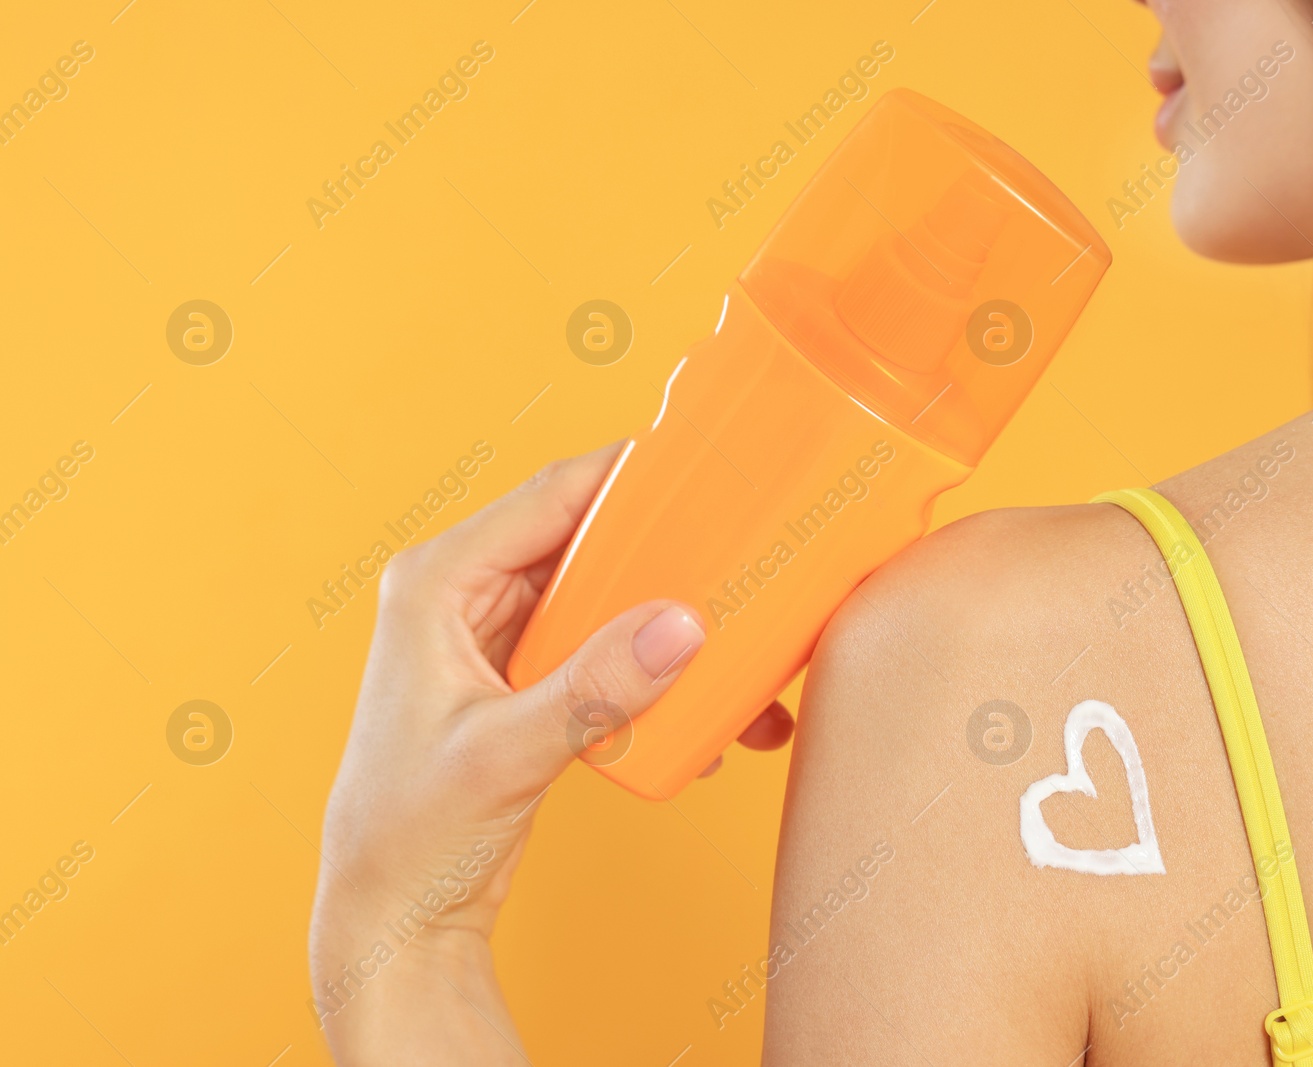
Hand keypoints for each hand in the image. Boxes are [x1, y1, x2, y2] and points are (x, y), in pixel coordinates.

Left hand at [309, 442, 792, 1065]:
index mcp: (438, 582)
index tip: (698, 469)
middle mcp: (467, 595)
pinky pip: (603, 647)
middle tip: (736, 555)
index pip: (548, 498)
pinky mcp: (527, 681)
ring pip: (602, 596)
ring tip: (735, 643)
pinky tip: (699, 703)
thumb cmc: (409, 832)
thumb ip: (595, 688)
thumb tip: (680, 626)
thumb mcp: (505, 754)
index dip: (625, 476)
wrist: (395, 915)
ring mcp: (498, 638)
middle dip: (663, 553)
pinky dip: (650, 667)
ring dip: (664, 619)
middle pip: (586, 541)